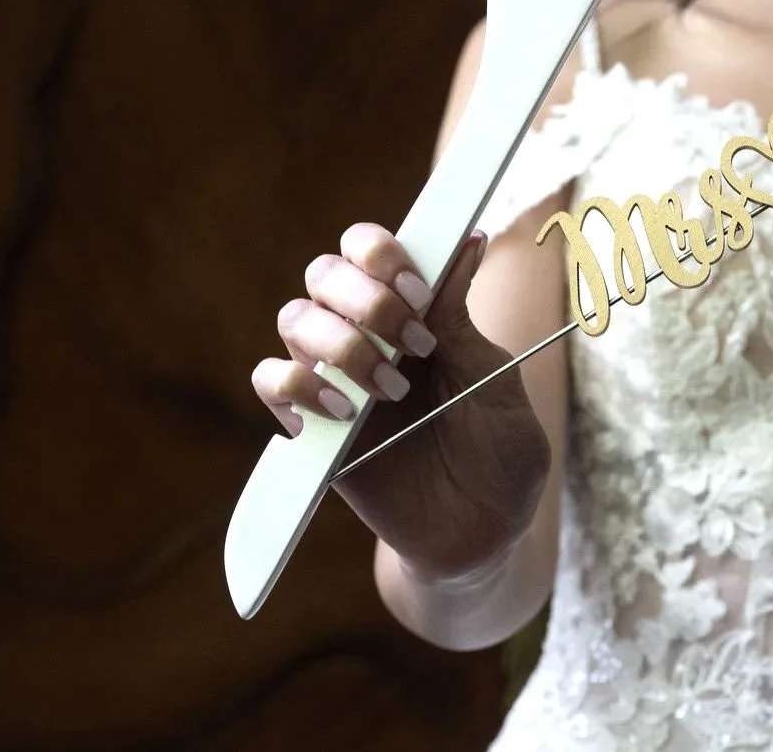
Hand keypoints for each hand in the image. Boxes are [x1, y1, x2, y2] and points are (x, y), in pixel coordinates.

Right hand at [251, 223, 549, 580]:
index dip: (382, 254)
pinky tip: (341, 412)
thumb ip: (462, 317)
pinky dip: (295, 385)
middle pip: (323, 273)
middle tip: (413, 342)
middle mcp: (367, 336)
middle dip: (363, 298)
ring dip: (339, 343)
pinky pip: (271, 383)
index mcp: (413, 312)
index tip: (418, 291)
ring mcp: (335, 380)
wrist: (485, 533)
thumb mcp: (493, 379)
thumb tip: (470, 239)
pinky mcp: (312, 430)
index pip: (368, 248)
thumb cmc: (501, 452)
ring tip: (389, 389)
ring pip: (294, 319)